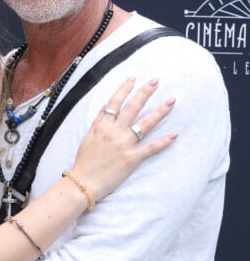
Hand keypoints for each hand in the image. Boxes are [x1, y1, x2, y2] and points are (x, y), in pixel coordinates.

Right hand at [71, 77, 176, 202]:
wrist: (84, 183)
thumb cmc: (84, 160)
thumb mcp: (87, 137)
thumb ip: (98, 120)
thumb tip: (106, 105)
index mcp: (102, 125)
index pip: (115, 101)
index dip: (125, 88)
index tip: (134, 77)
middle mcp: (114, 132)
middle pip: (133, 108)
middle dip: (145, 92)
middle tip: (156, 80)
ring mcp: (124, 145)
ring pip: (145, 124)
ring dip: (160, 111)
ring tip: (171, 100)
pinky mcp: (132, 159)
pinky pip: (150, 148)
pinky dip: (163, 141)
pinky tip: (175, 134)